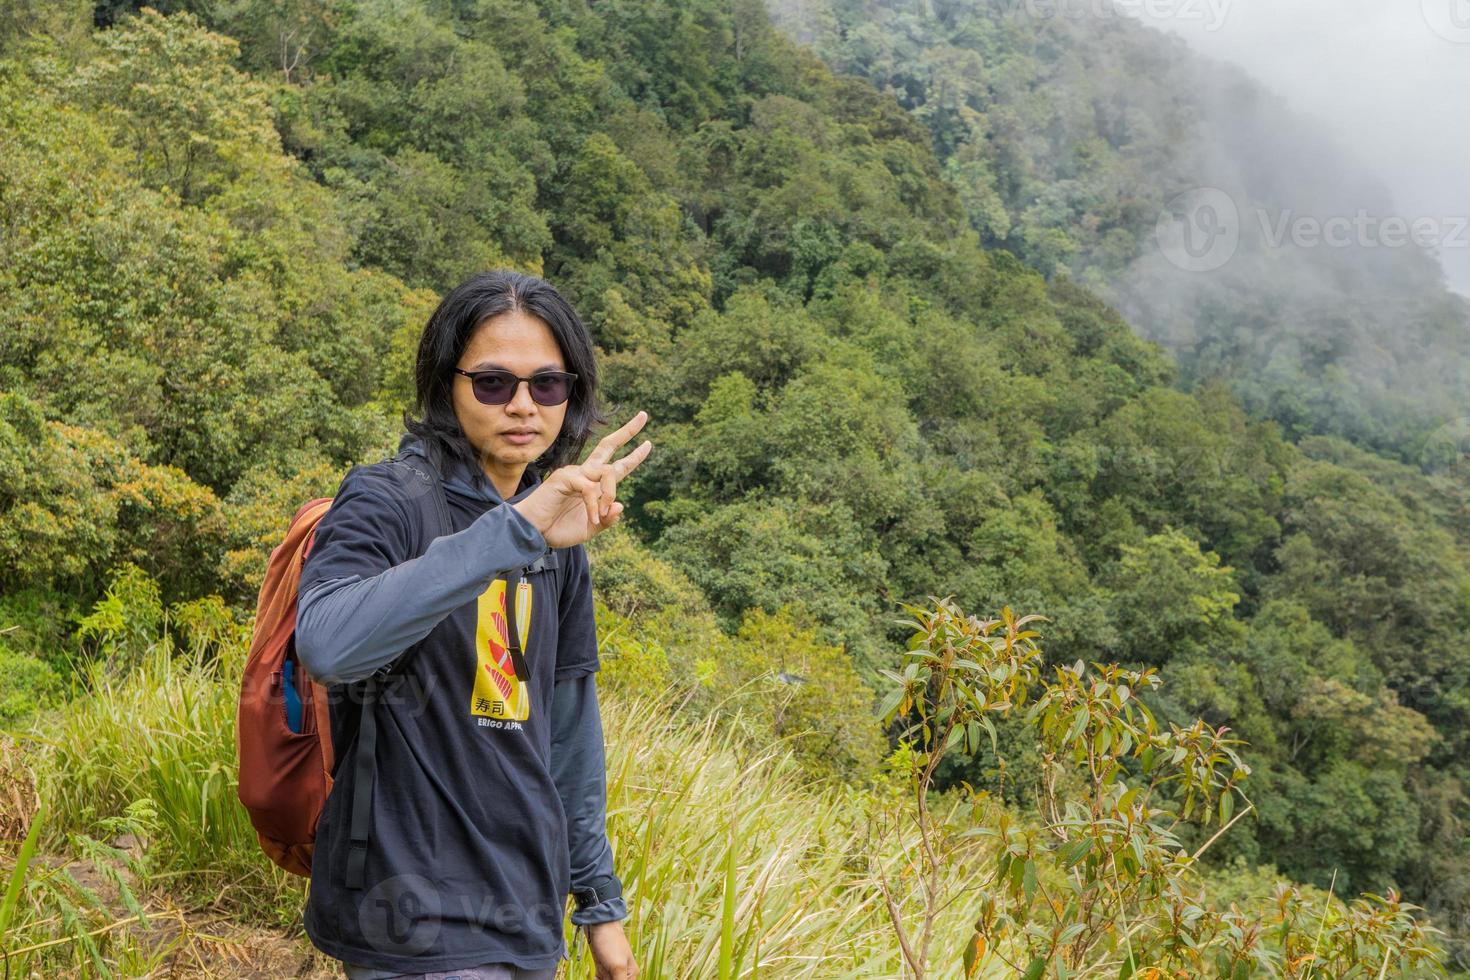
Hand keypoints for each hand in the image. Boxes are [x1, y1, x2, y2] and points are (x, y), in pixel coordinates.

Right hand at [512, 411, 652, 548]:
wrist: (533, 533)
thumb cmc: (557, 529)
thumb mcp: (590, 529)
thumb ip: (606, 520)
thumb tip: (620, 505)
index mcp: (592, 485)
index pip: (615, 466)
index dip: (633, 456)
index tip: (648, 443)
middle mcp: (584, 474)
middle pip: (608, 446)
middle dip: (627, 431)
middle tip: (644, 415)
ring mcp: (574, 473)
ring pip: (607, 472)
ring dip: (610, 493)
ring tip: (602, 515)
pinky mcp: (564, 478)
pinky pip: (590, 488)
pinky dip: (595, 504)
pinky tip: (593, 517)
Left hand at [586, 920, 637, 979]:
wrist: (598, 922)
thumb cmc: (610, 942)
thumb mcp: (617, 967)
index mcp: (630, 974)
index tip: (604, 979)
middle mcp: (623, 973)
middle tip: (599, 977)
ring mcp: (611, 970)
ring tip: (595, 976)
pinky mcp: (601, 967)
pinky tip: (592, 978)